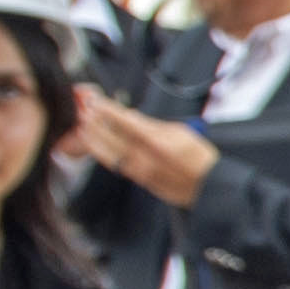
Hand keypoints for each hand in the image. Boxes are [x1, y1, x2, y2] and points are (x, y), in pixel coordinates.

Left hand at [69, 94, 218, 202]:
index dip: (108, 110)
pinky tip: (94, 144)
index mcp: (157, 142)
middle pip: (112, 138)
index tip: (96, 101)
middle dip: (95, 123)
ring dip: (93, 138)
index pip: (126, 122)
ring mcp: (140, 171)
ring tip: (82, 126)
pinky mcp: (139, 180)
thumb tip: (130, 117)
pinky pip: (115, 164)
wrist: (207, 187)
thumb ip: (152, 124)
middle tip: (83, 110)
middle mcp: (145, 158)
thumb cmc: (198, 157)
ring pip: (108, 153)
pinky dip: (102, 153)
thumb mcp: (180, 131)